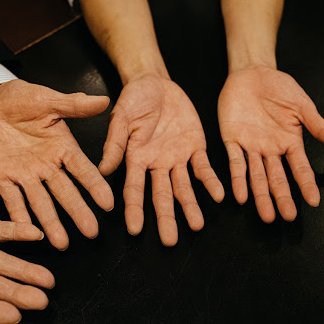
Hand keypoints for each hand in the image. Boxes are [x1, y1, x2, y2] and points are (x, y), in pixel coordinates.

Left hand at [0, 80, 113, 249]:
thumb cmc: (19, 97)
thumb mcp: (47, 99)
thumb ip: (74, 105)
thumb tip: (105, 101)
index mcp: (61, 147)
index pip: (82, 170)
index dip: (95, 187)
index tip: (109, 204)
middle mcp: (47, 165)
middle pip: (65, 193)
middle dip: (78, 213)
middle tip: (91, 233)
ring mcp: (25, 175)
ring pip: (41, 203)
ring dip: (52, 222)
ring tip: (63, 243)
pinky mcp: (2, 179)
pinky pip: (12, 201)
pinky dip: (20, 218)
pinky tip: (30, 233)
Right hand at [99, 76, 224, 245]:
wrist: (156, 82)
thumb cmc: (134, 98)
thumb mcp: (121, 117)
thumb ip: (115, 142)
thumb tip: (104, 170)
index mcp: (136, 158)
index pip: (134, 189)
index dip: (134, 210)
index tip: (135, 230)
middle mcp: (156, 164)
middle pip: (161, 195)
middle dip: (166, 218)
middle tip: (170, 241)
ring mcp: (177, 158)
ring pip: (184, 187)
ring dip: (190, 205)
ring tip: (197, 225)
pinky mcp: (195, 147)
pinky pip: (203, 168)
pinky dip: (210, 181)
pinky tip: (218, 195)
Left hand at [218, 66, 323, 221]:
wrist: (252, 73)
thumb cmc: (279, 88)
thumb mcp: (302, 106)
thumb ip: (318, 126)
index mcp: (289, 142)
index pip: (299, 167)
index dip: (306, 184)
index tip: (313, 202)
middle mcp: (270, 149)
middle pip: (277, 178)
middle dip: (282, 198)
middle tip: (287, 217)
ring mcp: (250, 146)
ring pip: (256, 176)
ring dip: (261, 195)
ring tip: (266, 215)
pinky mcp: (231, 139)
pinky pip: (235, 162)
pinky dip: (238, 179)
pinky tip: (241, 196)